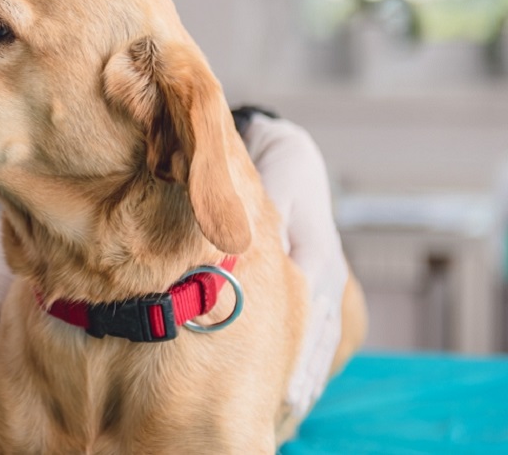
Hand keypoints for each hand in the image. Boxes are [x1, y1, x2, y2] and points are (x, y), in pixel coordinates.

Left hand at [242, 113, 348, 418]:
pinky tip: (294, 392)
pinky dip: (309, 361)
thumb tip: (234, 240)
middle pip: (319, 331)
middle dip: (303, 371)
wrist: (288, 155)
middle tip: (284, 407)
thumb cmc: (269, 170)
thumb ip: (256, 216)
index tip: (282, 383)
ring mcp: (329, 281)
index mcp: (316, 250)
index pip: (307, 307)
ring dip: (308, 373)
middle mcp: (328, 271)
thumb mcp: (267, 185)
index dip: (296, 347)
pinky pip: (319, 331)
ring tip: (289, 409)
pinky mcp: (322, 287)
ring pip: (322, 336)